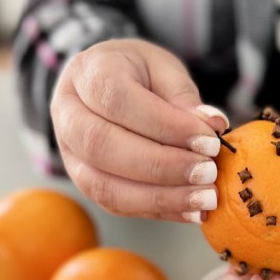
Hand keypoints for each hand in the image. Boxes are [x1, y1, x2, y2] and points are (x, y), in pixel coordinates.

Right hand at [51, 39, 228, 221]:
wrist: (105, 86)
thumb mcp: (163, 68)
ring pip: (104, 185)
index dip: (166, 126)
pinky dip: (158, 210)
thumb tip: (212, 124)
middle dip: (162, 166)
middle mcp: (67, 115)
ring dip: (160, 197)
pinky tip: (191, 210)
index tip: (209, 141)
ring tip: (204, 199)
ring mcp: (71, 154)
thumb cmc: (137, 74)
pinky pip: (116, 204)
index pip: (119, 101)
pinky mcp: (84, 183)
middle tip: (208, 172)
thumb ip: (183, 96)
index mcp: (87, 73)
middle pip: (103, 147)